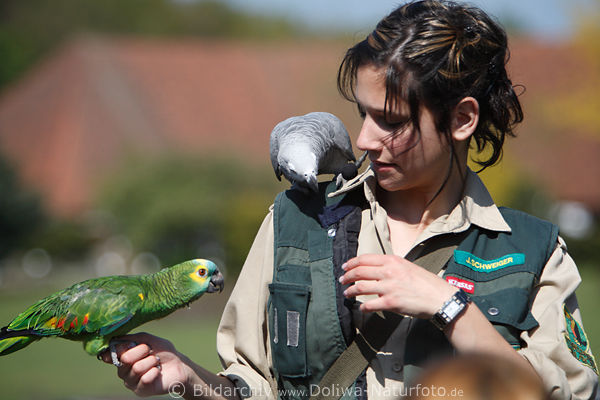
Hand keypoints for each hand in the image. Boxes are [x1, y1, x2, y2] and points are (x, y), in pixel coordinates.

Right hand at [99, 332, 191, 396]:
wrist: (179, 364)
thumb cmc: (163, 352)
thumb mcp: (147, 339)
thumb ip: (129, 339)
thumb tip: (112, 341)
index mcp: (122, 357)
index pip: (111, 353)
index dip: (122, 347)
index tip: (132, 344)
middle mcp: (123, 370)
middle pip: (125, 359)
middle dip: (142, 351)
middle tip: (151, 352)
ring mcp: (131, 382)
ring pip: (136, 368)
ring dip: (151, 361)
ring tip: (156, 362)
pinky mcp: (140, 390)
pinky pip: (145, 379)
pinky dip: (155, 372)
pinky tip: (158, 372)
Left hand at [339, 254, 455, 318]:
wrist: (439, 298)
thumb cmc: (425, 283)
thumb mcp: (407, 266)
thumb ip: (390, 267)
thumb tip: (375, 271)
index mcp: (392, 261)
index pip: (364, 259)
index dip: (351, 263)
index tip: (345, 267)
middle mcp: (389, 272)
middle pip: (359, 272)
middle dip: (347, 277)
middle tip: (342, 280)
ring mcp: (389, 287)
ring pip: (360, 288)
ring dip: (350, 291)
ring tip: (346, 293)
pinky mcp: (391, 303)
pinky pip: (369, 305)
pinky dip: (362, 307)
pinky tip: (361, 308)